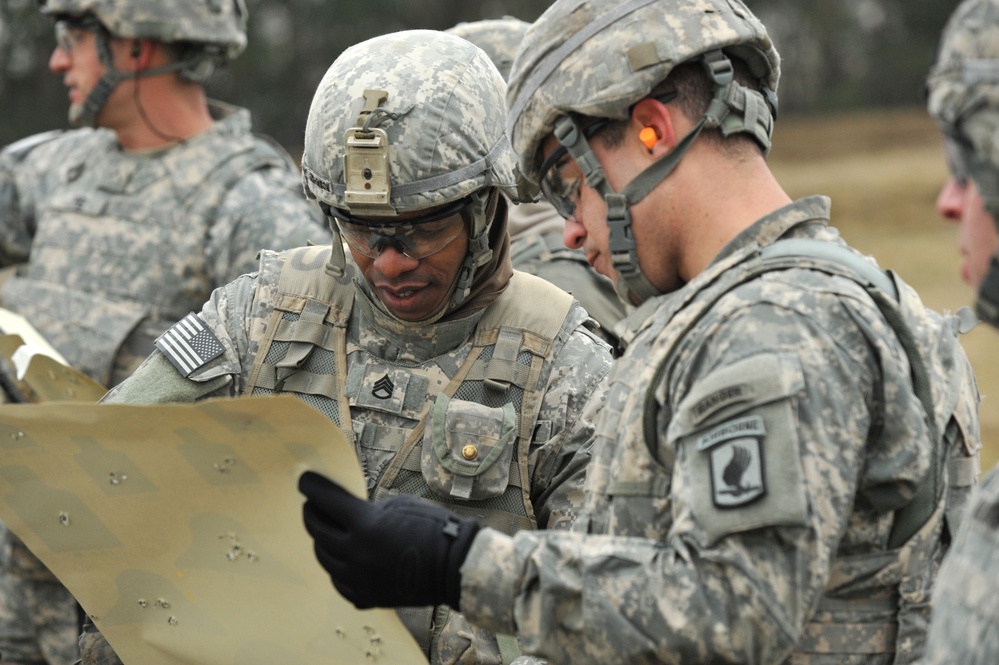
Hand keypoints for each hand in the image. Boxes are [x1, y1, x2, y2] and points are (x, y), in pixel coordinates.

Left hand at [298, 470, 479, 609]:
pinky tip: (342, 559)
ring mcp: (360, 579)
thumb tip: (349, 513)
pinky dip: (337, 569)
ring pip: (325, 559)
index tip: (305, 481)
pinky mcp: (367, 597)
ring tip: (326, 532)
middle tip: (312, 505)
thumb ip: (369, 510)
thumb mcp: (400, 506)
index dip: (312, 488)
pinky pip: (340, 583)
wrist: (455, 567)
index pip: (326, 501)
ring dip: (322, 541)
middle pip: (318, 531)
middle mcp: (356, 554)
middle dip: (312, 513)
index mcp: (366, 525)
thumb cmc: (434, 529)